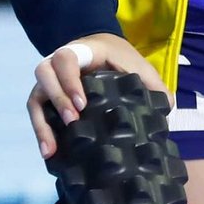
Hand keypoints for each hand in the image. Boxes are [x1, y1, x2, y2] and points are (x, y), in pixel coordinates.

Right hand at [27, 32, 170, 159]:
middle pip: (44, 74)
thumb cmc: (119, 56)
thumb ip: (153, 82)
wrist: (102, 50)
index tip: (82, 103)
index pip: (66, 58)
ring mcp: (49, 81)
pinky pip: (36, 113)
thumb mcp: (136, 64)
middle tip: (73, 120)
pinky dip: (40, 132)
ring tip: (53, 148)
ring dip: (42, 122)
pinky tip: (48, 153)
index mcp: (81, 51)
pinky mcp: (45, 98)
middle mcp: (57, 63)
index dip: (69, 80)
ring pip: (36, 96)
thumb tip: (167, 106)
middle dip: (57, 98)